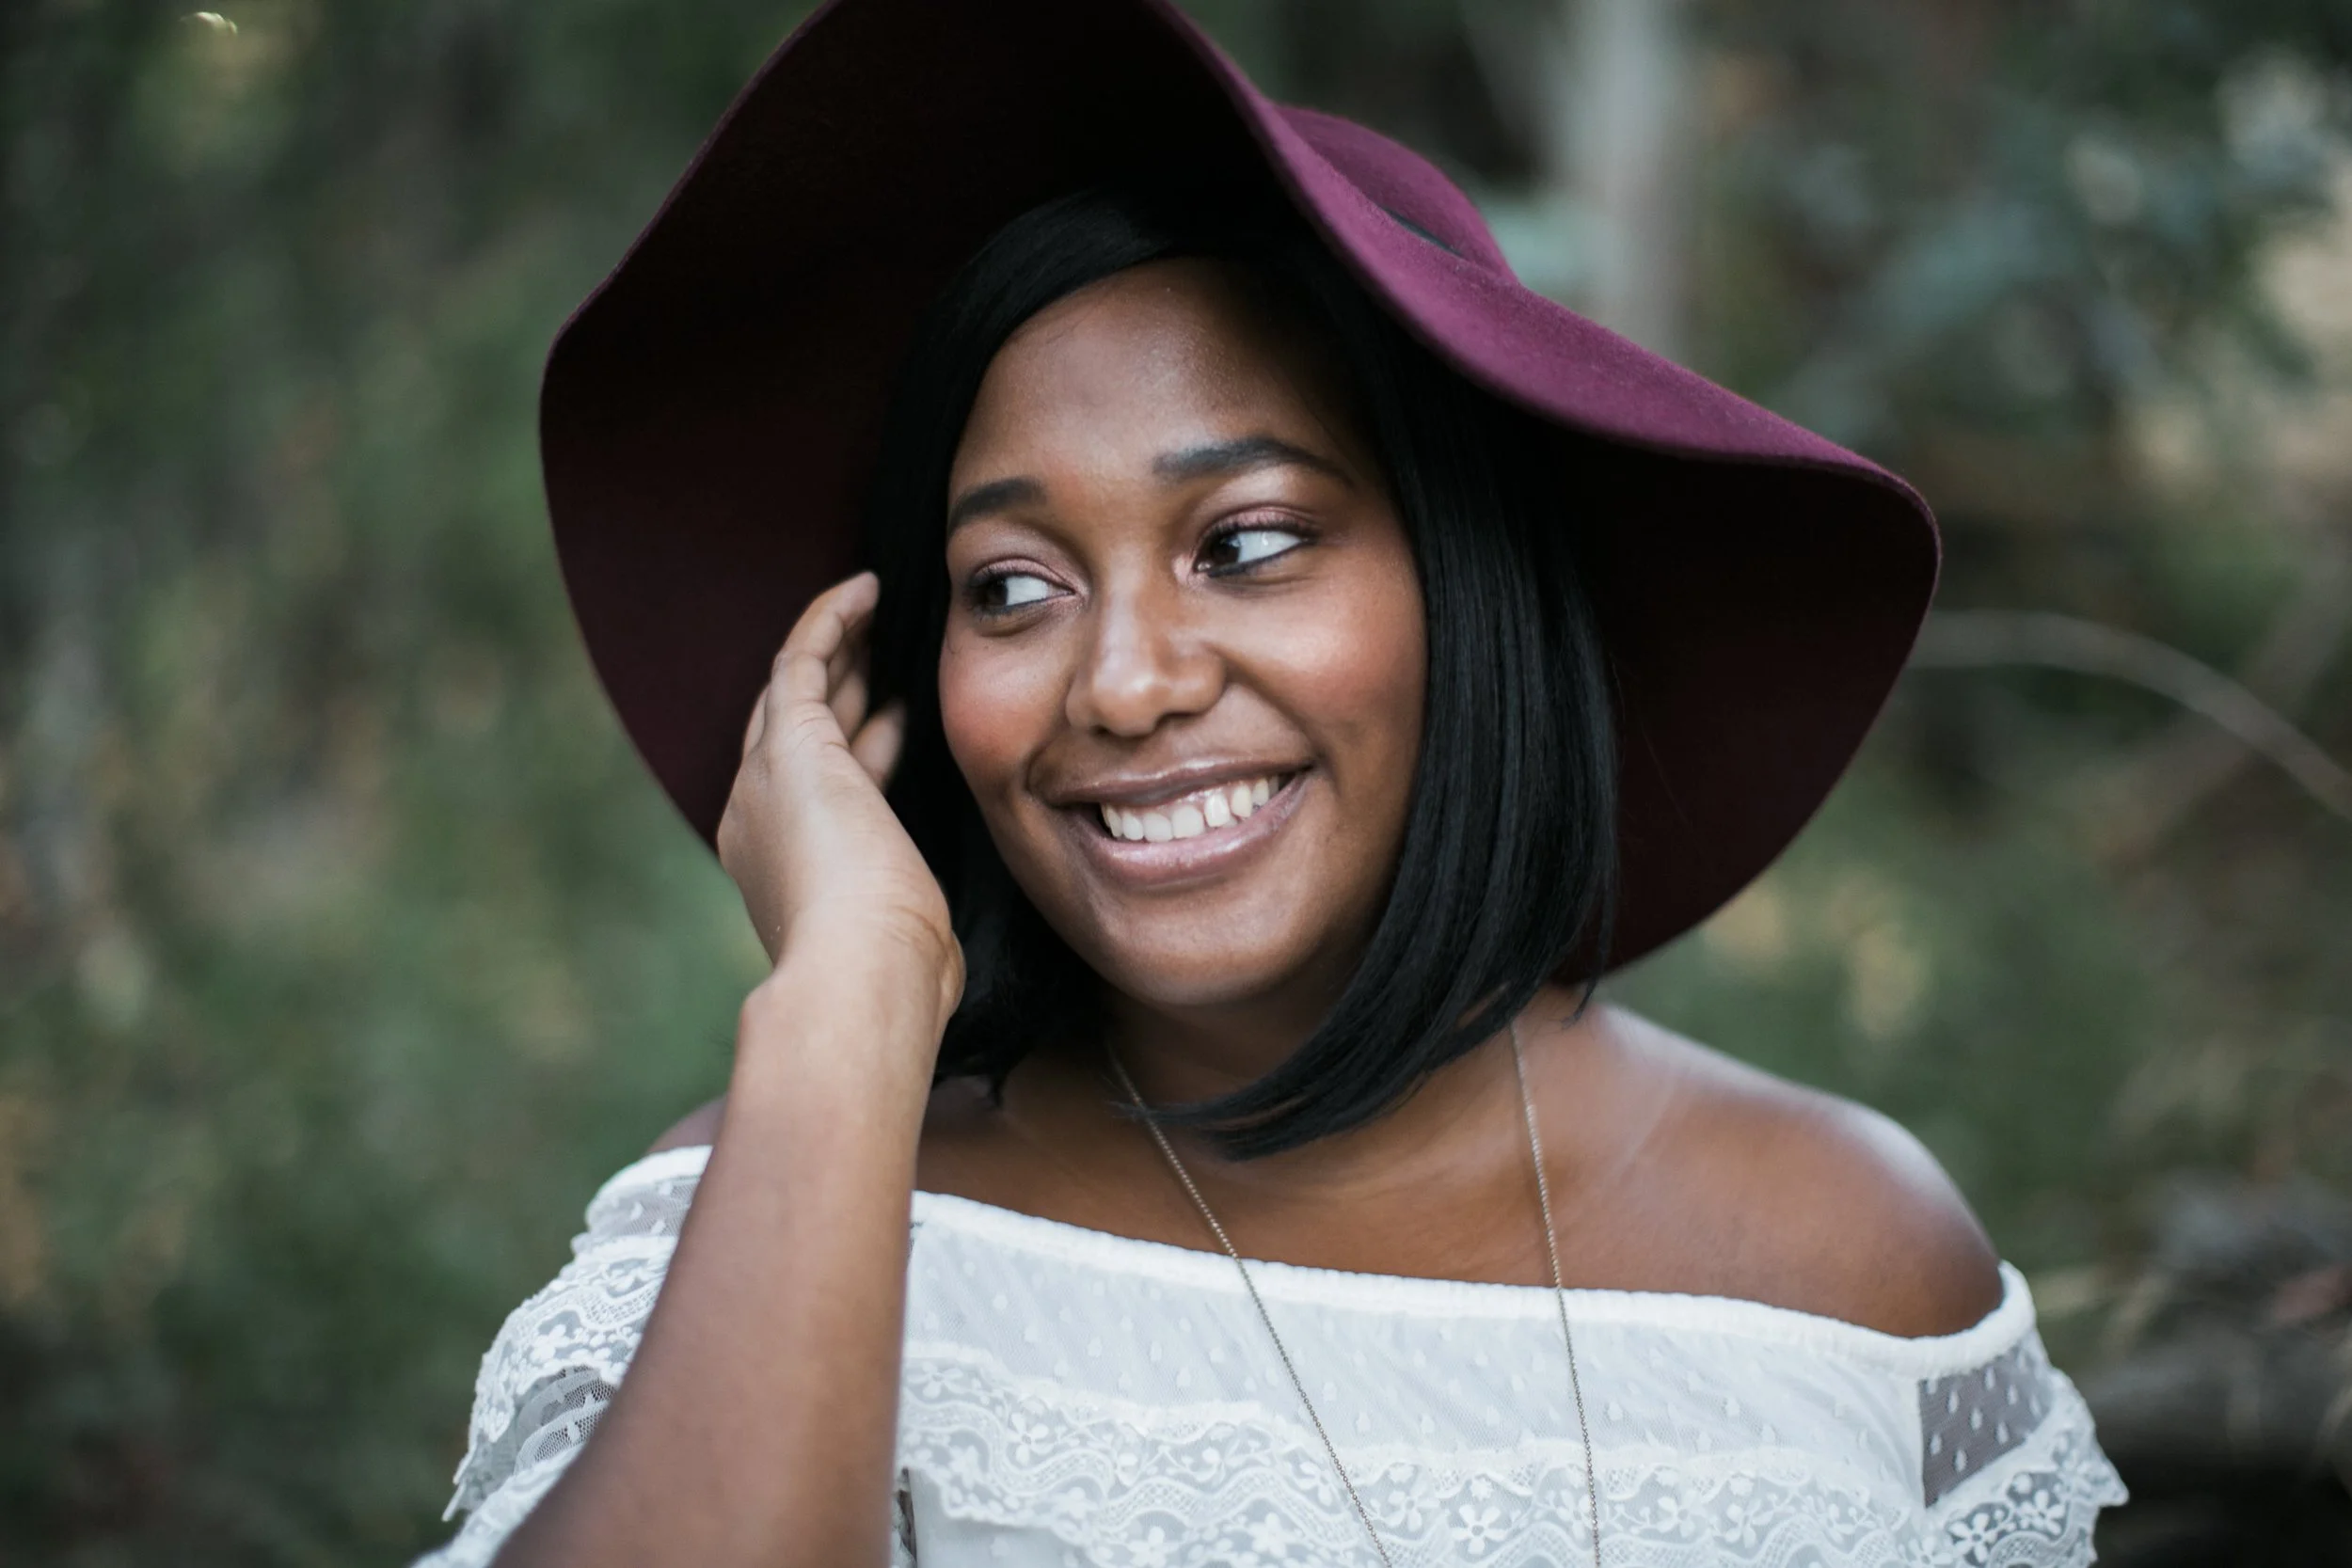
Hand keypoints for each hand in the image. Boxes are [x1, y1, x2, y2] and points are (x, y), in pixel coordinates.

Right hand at [717, 573, 962, 1028]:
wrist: (860, 974)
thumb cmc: (897, 978)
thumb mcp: (907, 947)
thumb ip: (911, 934)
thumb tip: (940, 958)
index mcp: (781, 871)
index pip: (817, 789)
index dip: (859, 745)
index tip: (898, 717)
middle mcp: (757, 820)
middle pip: (792, 730)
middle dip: (835, 686)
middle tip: (875, 645)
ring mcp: (764, 780)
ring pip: (792, 689)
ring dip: (832, 645)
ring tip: (870, 606)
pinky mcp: (788, 747)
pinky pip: (801, 660)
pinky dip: (830, 621)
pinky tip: (865, 590)